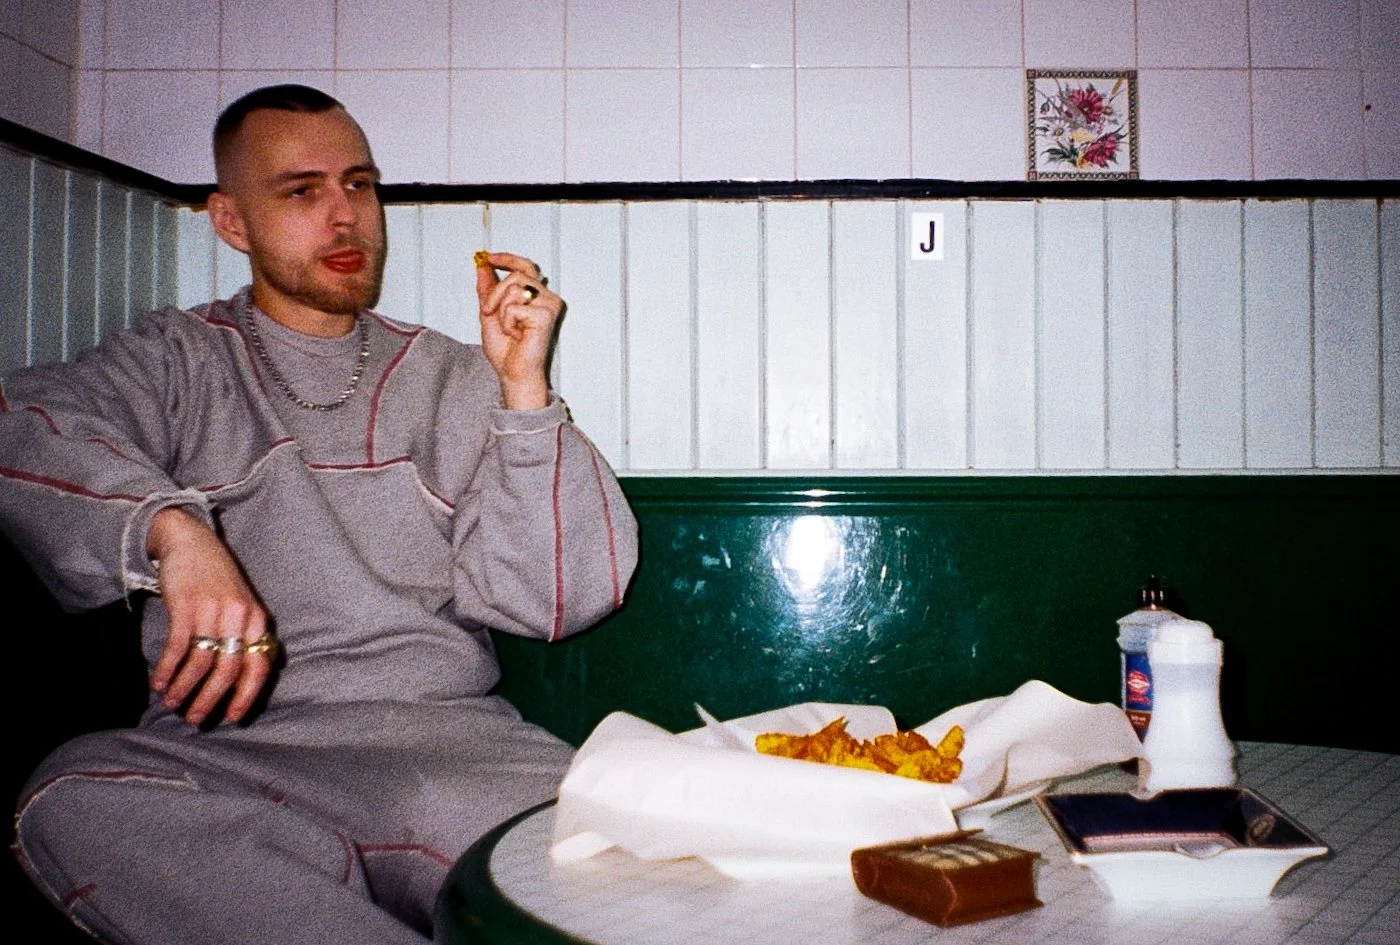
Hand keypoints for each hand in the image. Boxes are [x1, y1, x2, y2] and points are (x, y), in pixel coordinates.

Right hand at [146, 507, 272, 725]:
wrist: (192, 542)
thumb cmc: (218, 581)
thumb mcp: (241, 607)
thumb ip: (244, 637)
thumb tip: (239, 683)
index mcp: (257, 620)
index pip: (259, 666)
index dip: (246, 695)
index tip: (232, 718)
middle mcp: (239, 617)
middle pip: (228, 671)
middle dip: (210, 700)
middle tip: (196, 719)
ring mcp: (213, 611)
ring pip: (200, 664)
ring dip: (184, 689)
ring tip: (172, 704)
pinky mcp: (186, 606)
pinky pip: (177, 648)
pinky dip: (167, 670)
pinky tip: (157, 684)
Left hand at [475, 251, 559, 409]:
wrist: (513, 373)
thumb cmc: (507, 350)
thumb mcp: (489, 312)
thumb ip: (487, 289)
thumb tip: (482, 266)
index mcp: (536, 296)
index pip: (524, 266)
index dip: (506, 258)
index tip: (487, 257)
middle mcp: (546, 298)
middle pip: (516, 274)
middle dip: (495, 293)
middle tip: (487, 311)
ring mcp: (549, 305)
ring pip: (514, 288)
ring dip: (501, 310)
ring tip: (509, 329)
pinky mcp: (546, 315)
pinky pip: (515, 307)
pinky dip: (508, 323)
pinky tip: (517, 335)